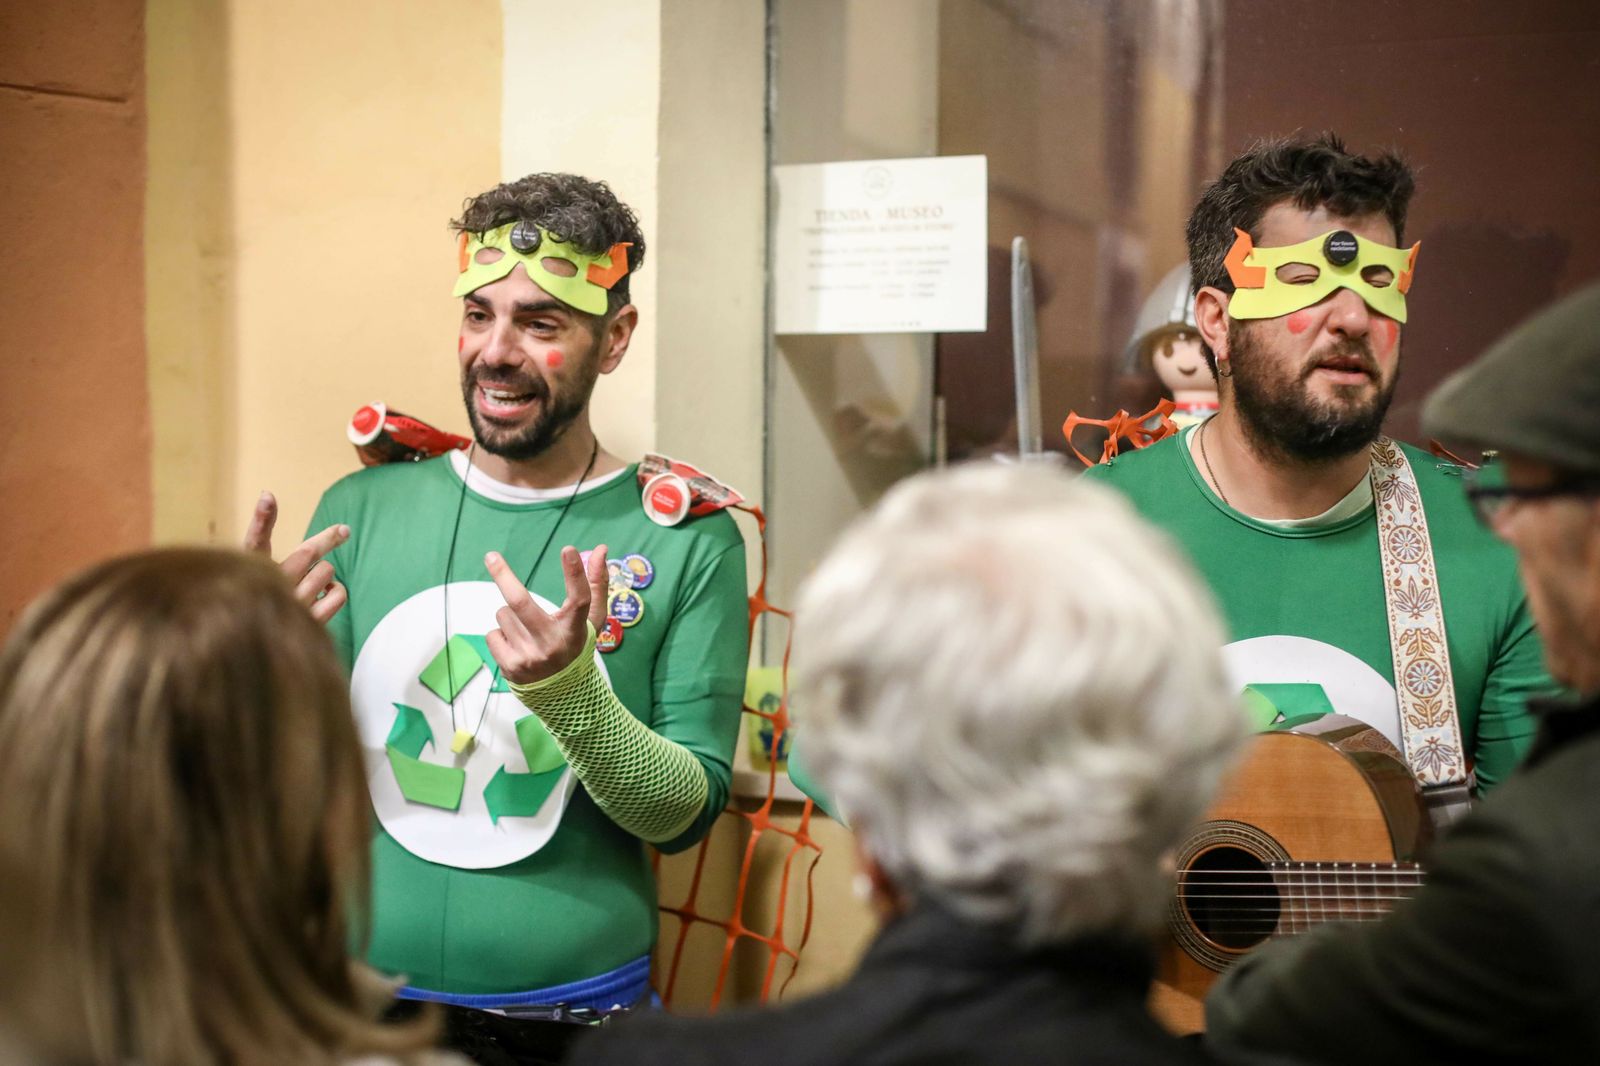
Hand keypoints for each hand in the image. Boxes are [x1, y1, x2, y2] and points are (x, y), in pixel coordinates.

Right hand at [246, 491, 350, 624]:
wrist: (257, 648)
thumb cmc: (266, 606)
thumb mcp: (269, 577)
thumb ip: (296, 558)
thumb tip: (342, 532)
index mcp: (251, 573)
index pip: (254, 542)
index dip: (262, 519)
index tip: (268, 496)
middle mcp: (269, 589)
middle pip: (308, 552)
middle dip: (328, 539)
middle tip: (343, 531)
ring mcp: (291, 607)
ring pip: (326, 571)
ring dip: (326, 572)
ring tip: (314, 581)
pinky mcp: (309, 624)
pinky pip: (339, 595)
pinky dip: (338, 591)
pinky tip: (326, 595)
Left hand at [484, 544, 608, 684]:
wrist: (563, 695)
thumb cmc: (577, 645)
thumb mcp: (592, 620)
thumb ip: (597, 584)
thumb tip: (601, 548)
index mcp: (576, 630)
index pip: (579, 600)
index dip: (575, 574)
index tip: (568, 549)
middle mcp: (552, 644)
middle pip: (521, 603)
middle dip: (504, 576)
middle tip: (490, 556)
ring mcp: (529, 657)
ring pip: (504, 615)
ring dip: (511, 618)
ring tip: (529, 633)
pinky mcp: (510, 667)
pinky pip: (492, 634)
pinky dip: (501, 636)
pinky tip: (517, 647)